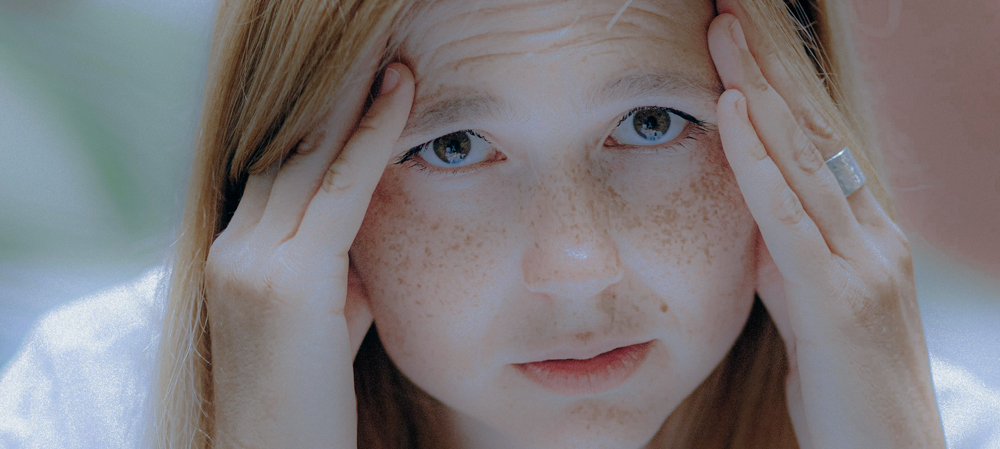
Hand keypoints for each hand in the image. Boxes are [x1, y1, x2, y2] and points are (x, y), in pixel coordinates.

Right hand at [203, 62, 413, 447]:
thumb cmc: (309, 398)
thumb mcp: (327, 316)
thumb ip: (340, 260)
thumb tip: (371, 213)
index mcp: (236, 254)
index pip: (280, 170)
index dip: (322, 127)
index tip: (365, 92)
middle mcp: (233, 249)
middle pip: (287, 152)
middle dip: (339, 106)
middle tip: (385, 66)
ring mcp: (251, 263)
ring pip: (306, 160)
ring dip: (354, 111)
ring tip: (396, 74)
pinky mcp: (283, 282)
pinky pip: (336, 192)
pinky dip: (369, 143)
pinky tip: (397, 105)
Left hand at [707, 8, 944, 448]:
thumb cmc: (843, 385)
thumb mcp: (804, 302)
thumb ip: (784, 251)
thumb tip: (752, 208)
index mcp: (862, 230)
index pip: (815, 139)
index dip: (777, 82)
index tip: (737, 35)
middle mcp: (872, 232)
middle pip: (813, 130)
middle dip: (769, 64)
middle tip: (729, 7)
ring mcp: (863, 261)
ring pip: (803, 157)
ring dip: (760, 88)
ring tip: (724, 32)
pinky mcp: (841, 297)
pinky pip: (790, 215)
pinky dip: (760, 159)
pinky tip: (737, 111)